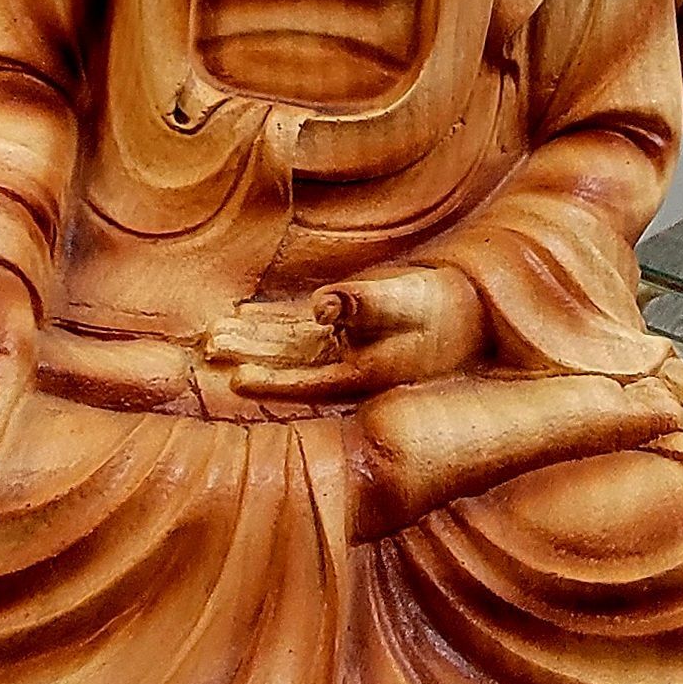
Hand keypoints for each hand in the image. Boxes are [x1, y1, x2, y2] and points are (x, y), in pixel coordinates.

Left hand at [230, 266, 487, 400]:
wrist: (474, 315)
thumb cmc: (444, 312)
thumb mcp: (407, 303)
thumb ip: (364, 303)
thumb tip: (321, 303)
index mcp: (361, 371)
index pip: (306, 380)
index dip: (271, 380)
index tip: (235, 380)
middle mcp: (347, 362)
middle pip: (287, 361)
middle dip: (249, 354)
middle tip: (209, 348)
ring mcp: (346, 346)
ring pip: (289, 345)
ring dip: (255, 339)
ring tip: (216, 336)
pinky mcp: (349, 326)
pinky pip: (303, 328)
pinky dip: (275, 323)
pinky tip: (251, 319)